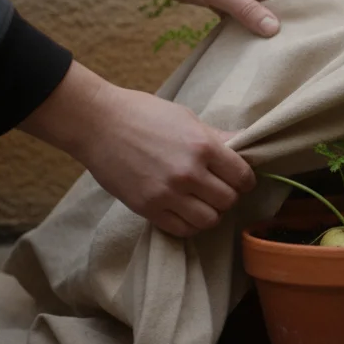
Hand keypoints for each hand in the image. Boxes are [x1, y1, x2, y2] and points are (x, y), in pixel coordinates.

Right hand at [20, 62, 255, 236]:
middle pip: (229, 200)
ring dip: (210, 213)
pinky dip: (189, 224)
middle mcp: (189, 172)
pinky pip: (182, 230)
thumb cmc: (144, 114)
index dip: (245, 180)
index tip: (239, 179)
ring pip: (209, 220)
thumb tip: (246, 144)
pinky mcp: (148, 208)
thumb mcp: (187, 118)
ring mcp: (167, 193)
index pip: (243, 177)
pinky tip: (185, 211)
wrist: (98, 123)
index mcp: (203, 146)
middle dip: (228, 196)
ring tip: (202, 202)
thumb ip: (217, 138)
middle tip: (218, 189)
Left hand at [72, 0, 297, 36]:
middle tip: (282, 51)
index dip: (294, 14)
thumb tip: (275, 30)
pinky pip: (241, 15)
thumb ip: (248, 10)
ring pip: (257, 11)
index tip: (300, 38)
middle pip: (275, 3)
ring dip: (258, 28)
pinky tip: (244, 47)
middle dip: (276, 24)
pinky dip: (242, 28)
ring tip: (266, 53)